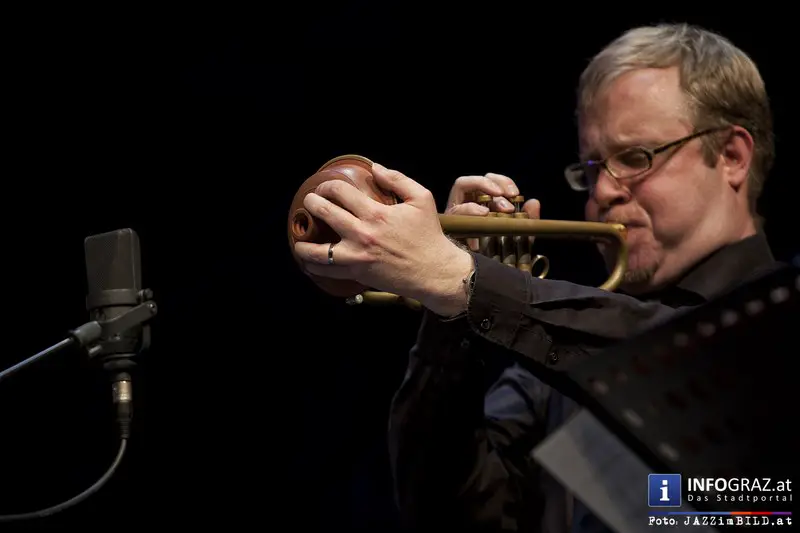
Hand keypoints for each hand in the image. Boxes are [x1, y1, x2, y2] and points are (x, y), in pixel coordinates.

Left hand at [293, 162, 474, 316]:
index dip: (328, 186)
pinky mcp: (358, 273)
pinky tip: (309, 262)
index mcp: (376, 213)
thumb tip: (375, 168)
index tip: (325, 188)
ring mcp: (357, 255)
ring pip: (318, 250)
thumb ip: (398, 180)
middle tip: (309, 203)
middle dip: (311, 203)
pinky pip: (328, 270)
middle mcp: (363, 233)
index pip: (341, 192)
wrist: (435, 271)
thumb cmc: (429, 235)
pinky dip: (314, 266)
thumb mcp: (421, 199)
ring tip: (298, 239)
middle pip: (324, 213)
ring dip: (303, 243)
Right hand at [446, 172, 540, 249]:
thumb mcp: (518, 238)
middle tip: (510, 196)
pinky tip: (484, 214)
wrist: (482, 281)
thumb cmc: (499, 258)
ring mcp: (455, 214)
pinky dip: (470, 208)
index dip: (503, 182)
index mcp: (483, 204)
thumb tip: (533, 202)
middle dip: (493, 183)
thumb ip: (527, 220)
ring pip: (461, 185)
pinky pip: (456, 209)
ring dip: (482, 186)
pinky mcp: (448, 225)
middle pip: (476, 179)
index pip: (490, 183)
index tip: (516, 193)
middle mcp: (467, 205)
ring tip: (500, 203)